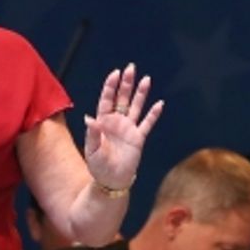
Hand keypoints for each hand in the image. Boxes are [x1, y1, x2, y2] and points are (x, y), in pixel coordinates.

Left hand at [83, 63, 163, 190]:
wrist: (111, 180)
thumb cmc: (98, 166)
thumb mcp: (92, 150)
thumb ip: (93, 134)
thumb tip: (90, 118)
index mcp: (103, 122)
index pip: (107, 99)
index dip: (111, 86)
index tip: (115, 73)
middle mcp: (116, 122)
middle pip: (122, 98)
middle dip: (126, 83)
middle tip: (131, 68)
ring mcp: (128, 129)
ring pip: (136, 107)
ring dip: (141, 94)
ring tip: (146, 79)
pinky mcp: (138, 138)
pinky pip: (147, 124)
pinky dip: (153, 114)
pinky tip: (159, 103)